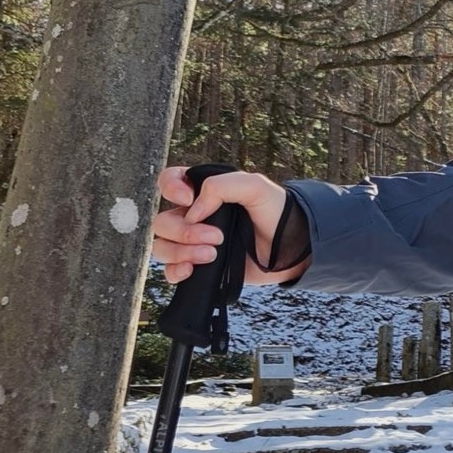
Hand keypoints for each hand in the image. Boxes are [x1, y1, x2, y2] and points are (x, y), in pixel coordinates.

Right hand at [151, 165, 300, 286]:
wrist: (289, 248)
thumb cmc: (275, 212)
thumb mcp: (256, 187)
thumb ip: (223, 186)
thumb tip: (193, 210)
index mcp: (205, 191)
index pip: (169, 181)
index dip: (170, 188)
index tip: (188, 199)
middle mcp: (194, 215)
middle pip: (163, 221)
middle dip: (185, 231)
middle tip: (217, 237)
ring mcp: (194, 242)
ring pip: (162, 246)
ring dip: (182, 252)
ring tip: (212, 254)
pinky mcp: (198, 266)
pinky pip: (169, 270)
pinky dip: (175, 271)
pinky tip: (191, 271)